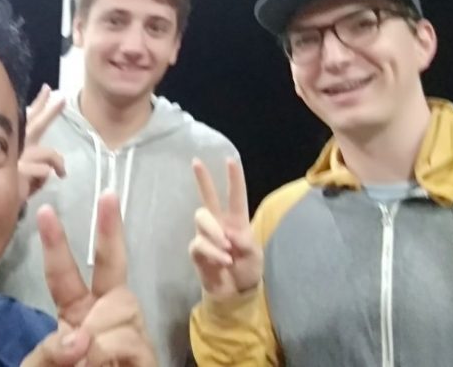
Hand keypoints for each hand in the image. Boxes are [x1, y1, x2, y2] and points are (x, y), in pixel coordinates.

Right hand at [19, 84, 65, 199]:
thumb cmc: (0, 188)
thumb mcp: (17, 173)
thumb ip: (31, 167)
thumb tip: (47, 168)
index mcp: (14, 142)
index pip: (28, 117)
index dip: (39, 103)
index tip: (48, 89)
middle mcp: (16, 145)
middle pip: (38, 124)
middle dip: (50, 111)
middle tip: (62, 98)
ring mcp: (18, 157)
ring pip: (48, 153)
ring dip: (57, 162)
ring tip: (62, 172)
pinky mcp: (19, 171)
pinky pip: (43, 172)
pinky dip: (45, 178)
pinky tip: (43, 184)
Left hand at [21, 193, 155, 365]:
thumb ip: (48, 353)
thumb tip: (77, 338)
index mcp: (78, 316)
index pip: (64, 276)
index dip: (55, 244)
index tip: (44, 210)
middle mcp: (107, 317)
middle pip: (111, 268)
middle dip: (109, 231)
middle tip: (108, 195)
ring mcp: (131, 334)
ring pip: (118, 308)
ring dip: (97, 332)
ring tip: (86, 360)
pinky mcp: (147, 355)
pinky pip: (126, 339)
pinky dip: (106, 350)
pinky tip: (97, 360)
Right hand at [188, 158, 262, 298]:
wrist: (235, 293)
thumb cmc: (247, 271)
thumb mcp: (255, 256)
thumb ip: (246, 243)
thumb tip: (230, 235)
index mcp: (236, 221)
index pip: (235, 196)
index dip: (234, 179)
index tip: (230, 160)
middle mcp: (218, 224)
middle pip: (207, 198)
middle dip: (202, 179)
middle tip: (196, 162)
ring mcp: (205, 236)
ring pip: (201, 218)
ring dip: (214, 232)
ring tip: (227, 248)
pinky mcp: (197, 251)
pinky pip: (199, 243)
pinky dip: (213, 252)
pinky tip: (223, 261)